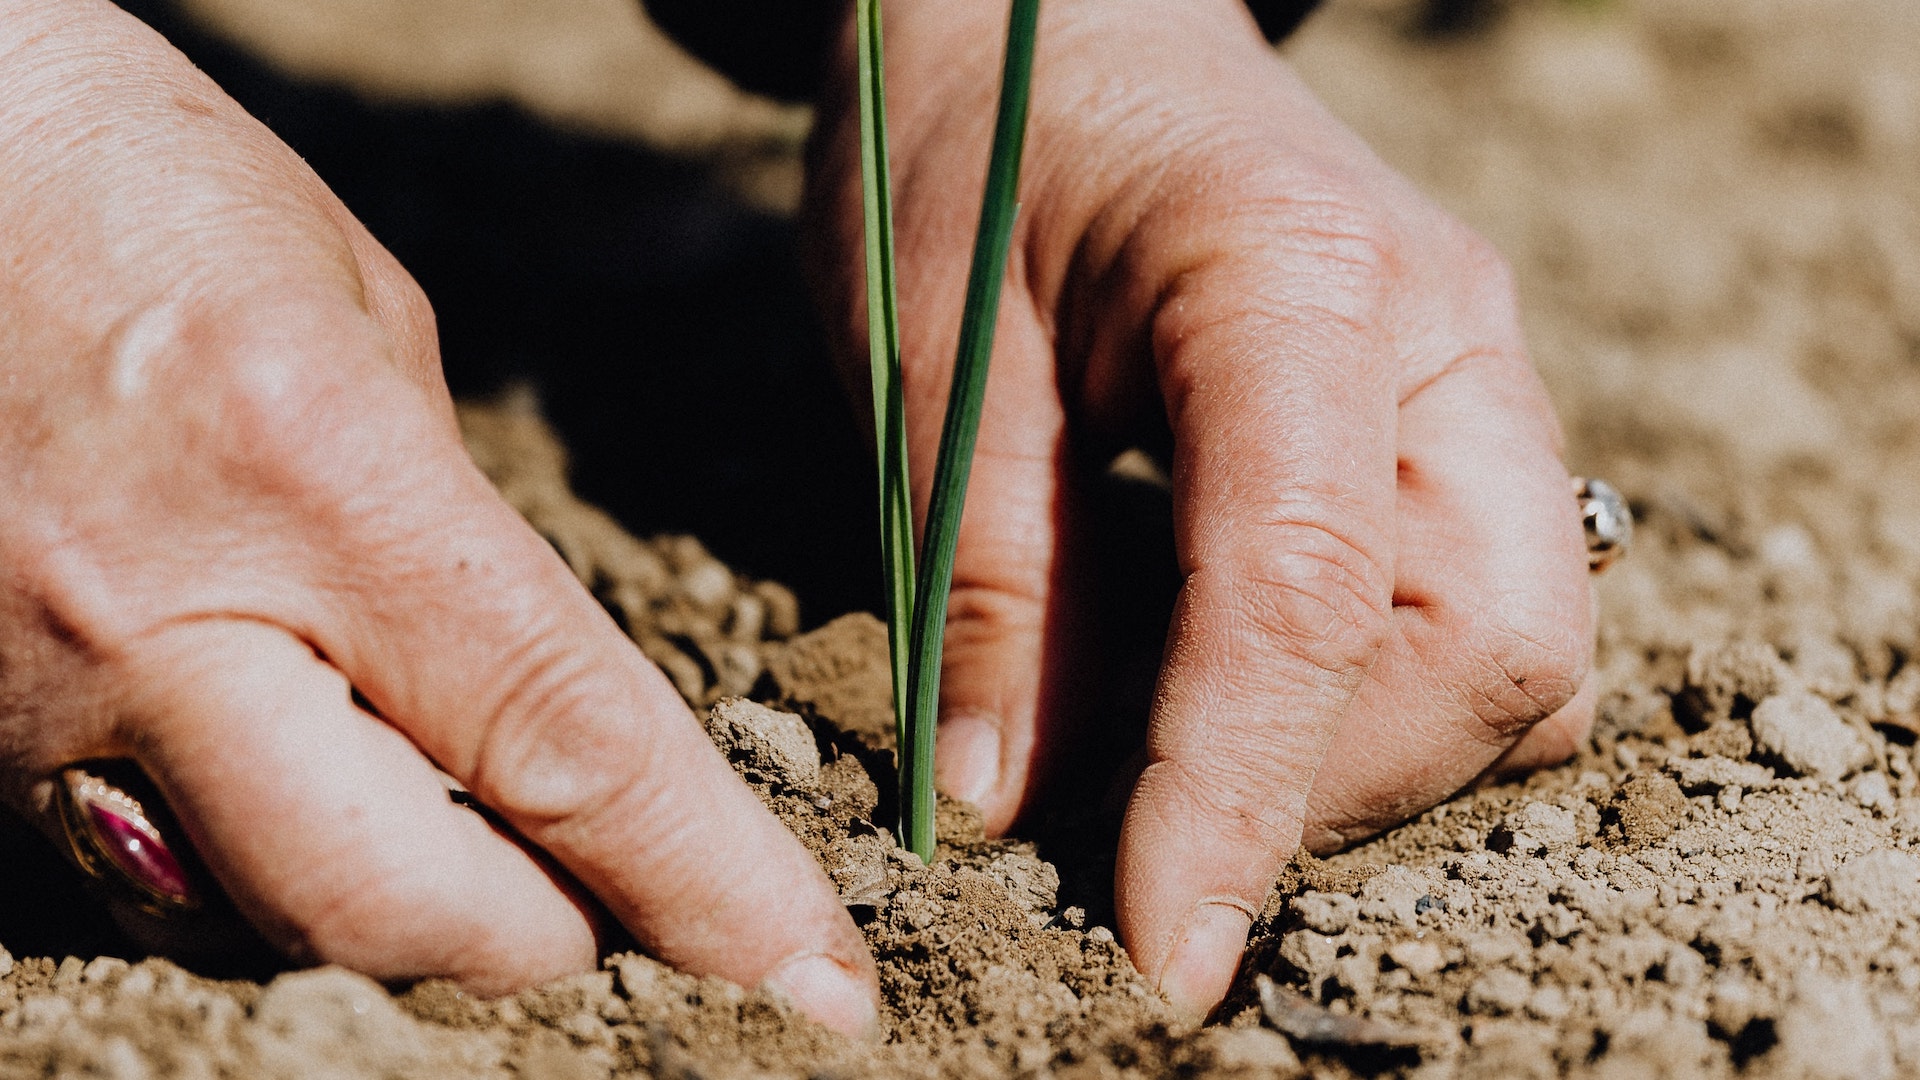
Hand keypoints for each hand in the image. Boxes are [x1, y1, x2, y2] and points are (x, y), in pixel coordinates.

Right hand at [0, 0, 875, 1035]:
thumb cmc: (133, 186)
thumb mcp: (359, 320)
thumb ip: (448, 527)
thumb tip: (523, 693)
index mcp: (315, 474)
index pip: (561, 741)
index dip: (706, 884)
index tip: (813, 977)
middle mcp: (160, 622)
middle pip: (399, 908)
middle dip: (550, 949)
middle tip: (635, 924)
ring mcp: (31, 705)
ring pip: (262, 922)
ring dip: (408, 925)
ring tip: (493, 867)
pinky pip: (147, 876)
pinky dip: (267, 877)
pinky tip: (324, 806)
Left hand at [808, 0, 1592, 1017]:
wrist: (1051, 10)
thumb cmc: (972, 136)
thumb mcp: (931, 345)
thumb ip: (989, 576)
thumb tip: (1012, 807)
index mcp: (1295, 277)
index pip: (1310, 591)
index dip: (1240, 796)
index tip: (1165, 948)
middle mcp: (1441, 332)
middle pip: (1490, 650)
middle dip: (1324, 783)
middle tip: (1137, 820)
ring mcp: (1471, 376)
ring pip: (1514, 655)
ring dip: (1351, 753)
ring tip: (1164, 739)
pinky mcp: (1451, 423)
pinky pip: (1479, 617)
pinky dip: (1364, 698)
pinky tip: (1220, 670)